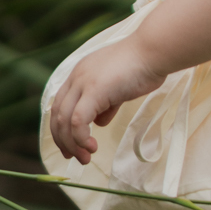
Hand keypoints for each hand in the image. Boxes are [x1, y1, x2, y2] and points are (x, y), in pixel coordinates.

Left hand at [49, 38, 165, 164]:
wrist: (153, 51)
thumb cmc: (142, 67)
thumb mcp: (118, 88)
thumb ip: (106, 104)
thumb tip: (99, 122)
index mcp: (80, 74)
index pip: (61, 104)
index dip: (61, 127)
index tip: (70, 146)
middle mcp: (76, 77)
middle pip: (57, 114)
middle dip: (63, 140)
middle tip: (74, 157)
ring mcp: (83, 83)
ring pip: (65, 120)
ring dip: (72, 143)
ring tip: (85, 158)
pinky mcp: (94, 90)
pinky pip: (78, 121)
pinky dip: (80, 138)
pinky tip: (92, 147)